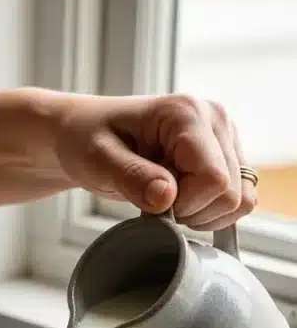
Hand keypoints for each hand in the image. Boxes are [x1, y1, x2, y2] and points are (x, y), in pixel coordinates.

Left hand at [54, 93, 255, 229]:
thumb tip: (167, 198)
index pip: (214, 180)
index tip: (151, 203)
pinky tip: (181, 202)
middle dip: (192, 212)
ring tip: (167, 199)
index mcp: (187, 113)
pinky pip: (240, 198)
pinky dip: (211, 212)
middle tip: (155, 201)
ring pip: (242, 199)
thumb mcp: (98, 159)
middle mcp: (216, 119)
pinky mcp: (226, 155)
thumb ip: (132, 177)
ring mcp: (225, 136)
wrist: (85, 134)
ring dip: (203, 214)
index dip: (185, 205)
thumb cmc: (87, 139)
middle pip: (232, 193)